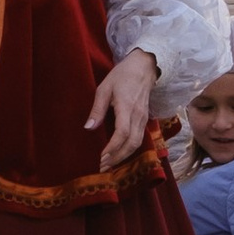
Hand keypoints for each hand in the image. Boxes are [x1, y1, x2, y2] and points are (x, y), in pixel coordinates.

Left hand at [85, 49, 157, 171]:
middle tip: (102, 167)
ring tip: (109, 164)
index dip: (113, 147)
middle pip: (132, 143)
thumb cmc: (121, 76)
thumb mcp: (104, 88)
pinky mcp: (145, 119)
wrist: (144, 67)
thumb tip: (88, 128)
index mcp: (126, 106)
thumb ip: (97, 109)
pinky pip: (139, 138)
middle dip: (117, 157)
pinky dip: (129, 149)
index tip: (102, 157)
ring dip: (123, 156)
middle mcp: (138, 115)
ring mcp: (144, 118)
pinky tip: (119, 154)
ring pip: (137, 143)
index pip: (123, 132)